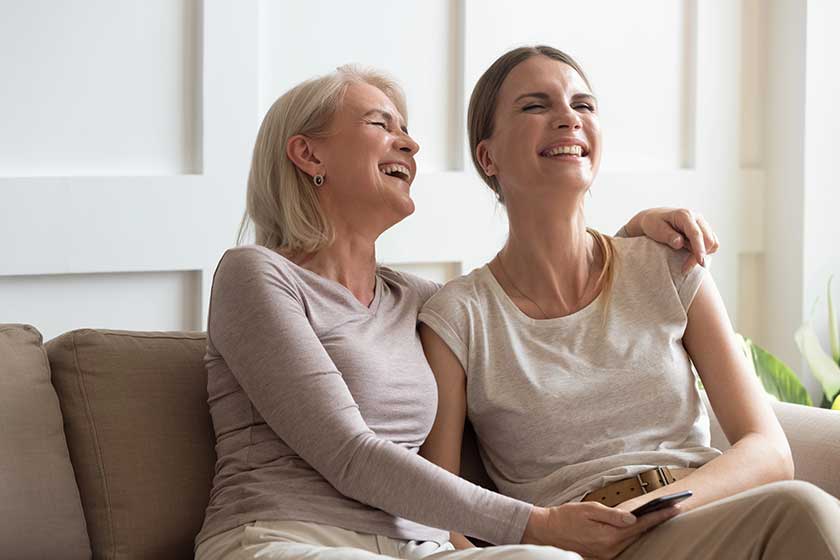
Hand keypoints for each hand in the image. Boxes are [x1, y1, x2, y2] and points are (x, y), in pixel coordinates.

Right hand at [522, 502, 679, 559]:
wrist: (548, 531)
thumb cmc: (566, 517)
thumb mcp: (589, 510)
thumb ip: (613, 515)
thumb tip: (633, 517)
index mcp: (608, 536)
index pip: (640, 525)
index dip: (659, 516)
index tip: (674, 507)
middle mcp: (611, 549)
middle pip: (640, 534)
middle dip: (657, 521)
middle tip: (674, 508)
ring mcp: (607, 554)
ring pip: (633, 540)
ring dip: (647, 528)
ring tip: (661, 515)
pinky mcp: (603, 555)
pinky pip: (623, 544)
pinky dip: (633, 534)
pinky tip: (640, 526)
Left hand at [626, 208, 719, 272]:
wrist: (654, 218)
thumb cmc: (653, 223)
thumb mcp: (655, 228)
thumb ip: (668, 235)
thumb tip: (680, 243)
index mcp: (685, 215)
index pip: (696, 234)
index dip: (699, 249)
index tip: (700, 262)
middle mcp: (697, 218)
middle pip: (708, 240)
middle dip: (700, 256)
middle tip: (685, 268)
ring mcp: (702, 224)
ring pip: (712, 243)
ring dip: (702, 254)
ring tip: (684, 256)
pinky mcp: (704, 231)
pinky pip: (711, 244)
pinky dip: (703, 251)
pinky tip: (690, 253)